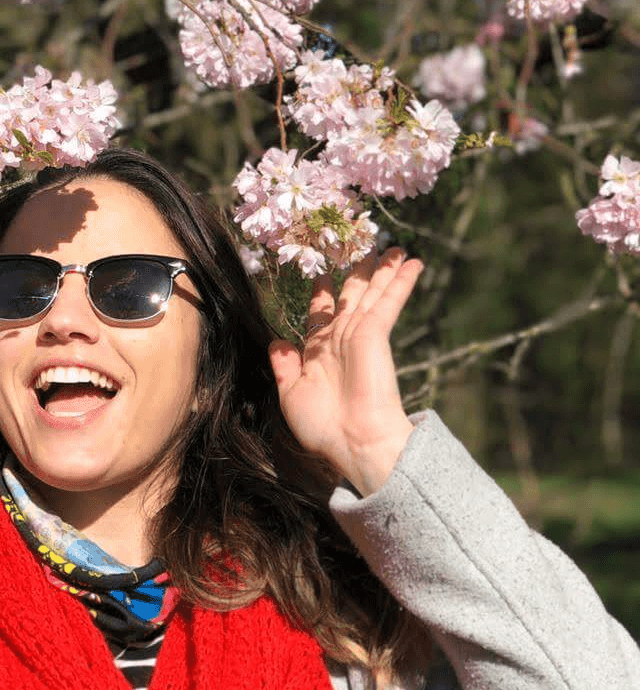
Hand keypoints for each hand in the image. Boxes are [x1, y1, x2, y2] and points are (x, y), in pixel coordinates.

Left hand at [267, 249, 421, 495]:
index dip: (322, 294)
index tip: (321, 275)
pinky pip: (388, 300)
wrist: (352, 440)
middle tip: (362, 249)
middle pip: (351, 297)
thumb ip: (284, 366)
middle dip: (357, 274)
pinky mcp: (376, 333)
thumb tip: (277, 341)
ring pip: (372, 293)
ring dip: (383, 270)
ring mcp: (359, 334)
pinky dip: (399, 281)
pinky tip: (412, 263)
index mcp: (318, 352)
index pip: (321, 315)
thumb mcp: (291, 394)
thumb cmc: (321, 426)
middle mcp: (340, 339)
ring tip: (393, 248)